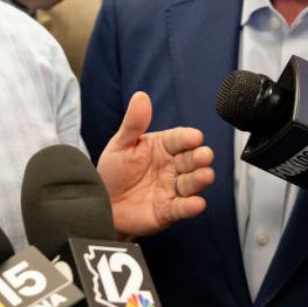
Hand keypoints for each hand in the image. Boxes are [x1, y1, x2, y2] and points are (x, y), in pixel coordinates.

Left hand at [96, 91, 214, 238]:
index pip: (179, 139)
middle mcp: (172, 166)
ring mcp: (172, 188)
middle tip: (204, 155)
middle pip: (191, 160)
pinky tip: (196, 203)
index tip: (195, 137)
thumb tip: (140, 96)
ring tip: (205, 175)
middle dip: (199, 158)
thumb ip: (133, 123)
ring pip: (191, 183)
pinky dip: (191, 206)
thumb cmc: (113, 172)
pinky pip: (183, 208)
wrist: (102, 203)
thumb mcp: (120, 144)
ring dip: (200, 179)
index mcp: (162, 147)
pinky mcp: (169, 210)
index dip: (187, 138)